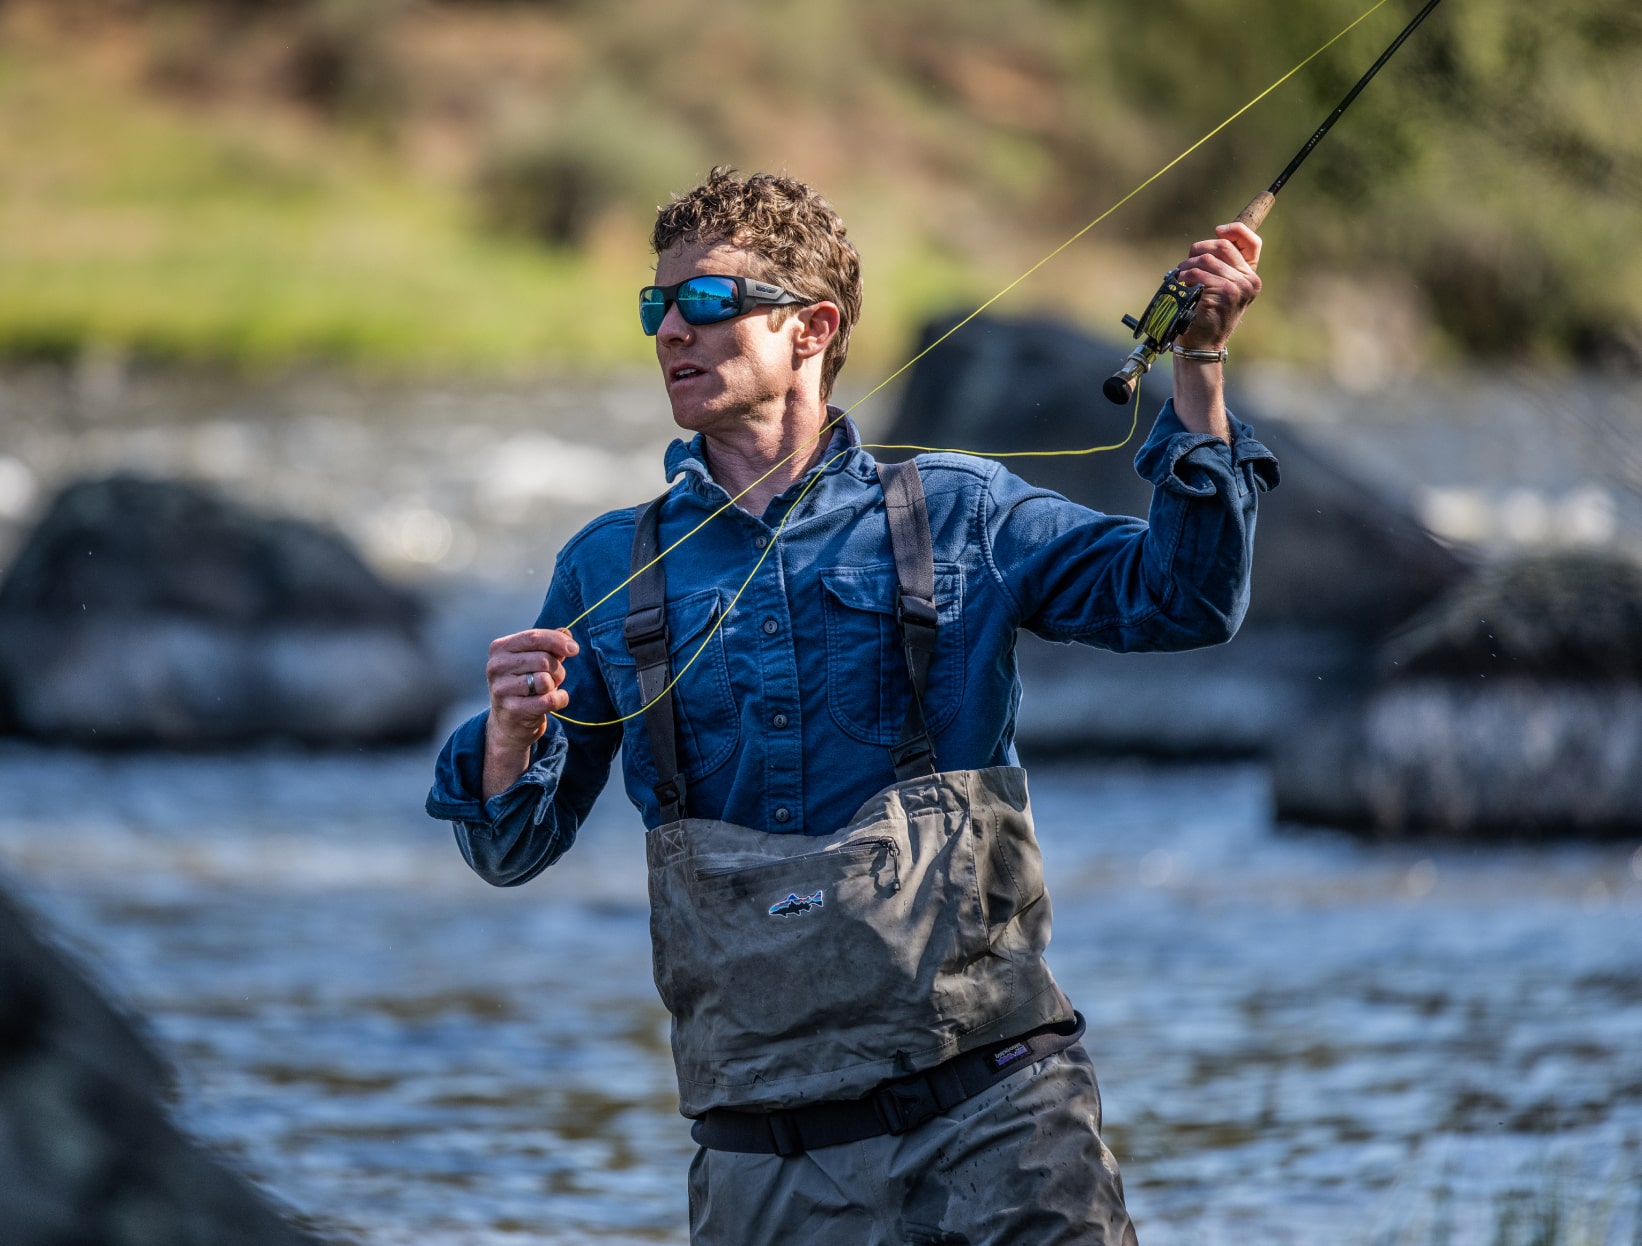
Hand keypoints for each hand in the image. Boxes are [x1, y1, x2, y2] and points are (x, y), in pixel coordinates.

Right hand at [486, 627, 579, 747]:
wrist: (509, 722)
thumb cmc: (524, 684)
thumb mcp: (533, 660)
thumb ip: (549, 645)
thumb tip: (567, 633)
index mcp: (500, 648)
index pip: (534, 637)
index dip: (558, 641)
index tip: (574, 649)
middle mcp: (496, 667)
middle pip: (543, 659)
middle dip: (557, 669)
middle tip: (553, 678)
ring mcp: (502, 689)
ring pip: (545, 680)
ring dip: (555, 685)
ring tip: (546, 689)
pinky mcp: (513, 709)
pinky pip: (549, 699)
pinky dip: (560, 699)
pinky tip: (554, 700)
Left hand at [1175, 222, 1261, 351]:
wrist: (1202, 345)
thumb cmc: (1205, 316)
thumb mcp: (1218, 288)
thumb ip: (1221, 266)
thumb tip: (1211, 239)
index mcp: (1251, 276)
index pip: (1252, 242)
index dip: (1235, 230)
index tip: (1217, 231)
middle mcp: (1249, 281)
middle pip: (1222, 246)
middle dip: (1198, 251)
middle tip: (1186, 267)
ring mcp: (1239, 287)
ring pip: (1206, 260)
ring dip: (1186, 267)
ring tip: (1181, 281)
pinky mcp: (1226, 293)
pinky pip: (1198, 274)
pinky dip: (1184, 278)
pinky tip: (1181, 288)